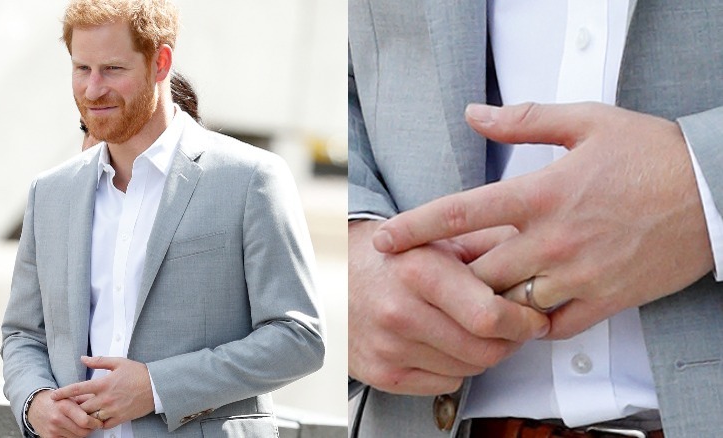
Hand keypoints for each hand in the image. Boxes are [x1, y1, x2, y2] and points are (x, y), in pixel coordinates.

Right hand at [27, 389, 102, 437]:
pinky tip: (72, 429)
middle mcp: (57, 419)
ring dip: (82, 433)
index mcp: (65, 406)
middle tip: (93, 425)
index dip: (95, 423)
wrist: (36, 406)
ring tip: (81, 425)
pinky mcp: (49, 437)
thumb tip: (101, 406)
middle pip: (82, 432)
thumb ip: (86, 400)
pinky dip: (72, 436)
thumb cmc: (56, 401)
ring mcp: (53, 430)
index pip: (85, 421)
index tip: (99, 422)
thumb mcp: (71, 396)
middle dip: (90, 429)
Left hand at [50, 356, 154, 429]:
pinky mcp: (120, 418)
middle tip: (70, 405)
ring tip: (81, 412)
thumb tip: (83, 359)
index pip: (77, 389)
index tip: (54, 396)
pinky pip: (103, 425)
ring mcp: (112, 409)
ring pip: (90, 418)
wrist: (156, 386)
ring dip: (84, 415)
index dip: (63, 393)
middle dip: (73, 406)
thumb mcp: (119, 362)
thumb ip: (99, 361)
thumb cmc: (139, 373)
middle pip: (81, 407)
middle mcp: (106, 398)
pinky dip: (97, 423)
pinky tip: (95, 418)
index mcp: (104, 383)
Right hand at [348, 220, 548, 394]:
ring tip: (470, 328)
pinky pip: (445, 384)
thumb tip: (535, 260)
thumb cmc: (391, 259)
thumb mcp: (438, 238)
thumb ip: (489, 245)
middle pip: (485, 350)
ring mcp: (389, 347)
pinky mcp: (382, 373)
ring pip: (469, 369)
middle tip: (510, 327)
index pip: (489, 316)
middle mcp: (400, 312)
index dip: (522, 322)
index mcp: (418, 272)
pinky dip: (454, 367)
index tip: (533, 318)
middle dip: (509, 341)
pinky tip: (442, 342)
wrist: (336, 278)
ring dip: (482, 353)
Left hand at [373, 102, 713, 338]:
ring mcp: (578, 274)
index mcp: (542, 193)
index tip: (385, 241)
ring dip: (485, 299)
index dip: (415, 228)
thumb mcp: (586, 122)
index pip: (461, 213)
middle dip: (450, 273)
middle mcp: (553, 239)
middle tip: (438, 269)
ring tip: (475, 290)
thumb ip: (523, 122)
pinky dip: (530, 324)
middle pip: (477, 269)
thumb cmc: (653, 155)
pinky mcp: (605, 300)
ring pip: (509, 303)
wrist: (716, 193)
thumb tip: (474, 115)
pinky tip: (522, 309)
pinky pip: (552, 327)